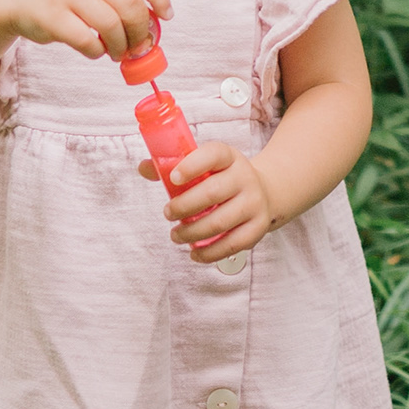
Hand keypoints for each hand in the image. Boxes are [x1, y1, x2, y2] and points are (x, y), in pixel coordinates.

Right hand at [0, 0, 169, 60]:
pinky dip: (96, 51)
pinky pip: (87, 41)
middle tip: (139, 48)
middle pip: (131, 5)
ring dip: (121, 46)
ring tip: (117, 54)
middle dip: (141, 32)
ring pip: (111, 25)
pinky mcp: (53, 18)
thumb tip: (151, 28)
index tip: (166, 18)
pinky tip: (94, 51)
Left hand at [143, 139, 280, 261]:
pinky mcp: (257, 227)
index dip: (192, 165)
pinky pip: (232, 244)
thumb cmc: (223, 178)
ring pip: (220, 222)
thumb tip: (143, 167)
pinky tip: (194, 252)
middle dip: (184, 206)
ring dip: (192, 232)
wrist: (264, 191)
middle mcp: (245, 178)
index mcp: (229, 157)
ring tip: (176, 235)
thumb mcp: (206, 165)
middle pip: (213, 192)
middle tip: (168, 214)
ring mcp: (254, 203)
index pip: (213, 155)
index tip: (173, 178)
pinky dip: (209, 253)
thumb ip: (174, 165)